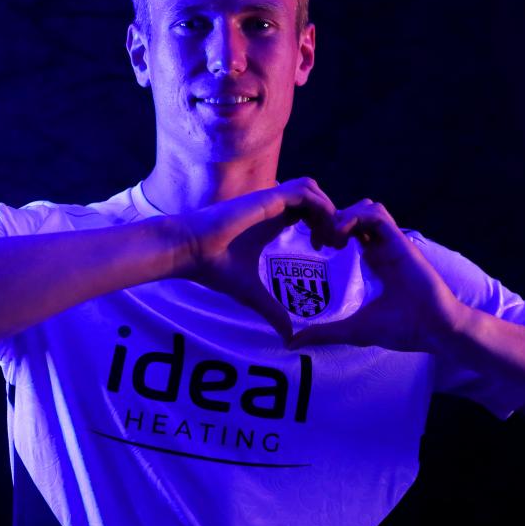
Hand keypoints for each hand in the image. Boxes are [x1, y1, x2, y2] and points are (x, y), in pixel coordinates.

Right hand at [174, 177, 342, 340]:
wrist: (189, 251)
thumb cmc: (213, 267)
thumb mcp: (251, 293)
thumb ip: (273, 310)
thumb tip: (288, 337)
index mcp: (271, 222)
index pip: (306, 211)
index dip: (322, 224)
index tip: (326, 249)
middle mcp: (273, 207)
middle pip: (314, 197)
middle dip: (331, 216)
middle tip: (335, 244)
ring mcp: (270, 200)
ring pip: (311, 189)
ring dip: (328, 209)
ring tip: (328, 239)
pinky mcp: (267, 198)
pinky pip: (304, 192)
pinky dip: (320, 207)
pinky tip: (319, 235)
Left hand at [286, 199, 470, 352]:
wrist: (435, 330)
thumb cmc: (402, 329)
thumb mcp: (354, 329)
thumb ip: (325, 332)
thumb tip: (292, 342)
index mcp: (374, 260)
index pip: (350, 230)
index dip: (329, 230)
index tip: (314, 247)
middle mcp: (382, 247)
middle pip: (355, 213)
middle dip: (332, 219)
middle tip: (317, 241)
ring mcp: (391, 242)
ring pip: (366, 207)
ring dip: (343, 215)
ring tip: (330, 238)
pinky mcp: (399, 241)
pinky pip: (376, 214)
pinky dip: (356, 217)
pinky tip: (342, 236)